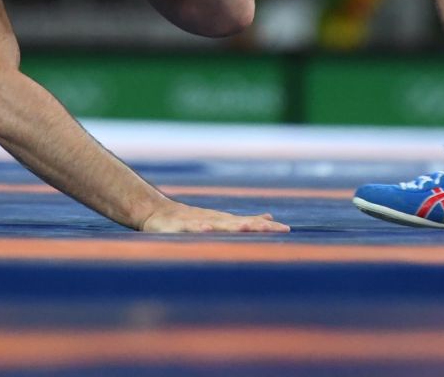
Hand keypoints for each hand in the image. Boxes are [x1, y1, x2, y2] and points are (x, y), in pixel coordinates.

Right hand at [139, 202, 288, 233]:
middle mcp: (213, 220)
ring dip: (231, 226)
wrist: (157, 213)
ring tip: (245, 228)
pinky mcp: (179, 228)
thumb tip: (269, 218)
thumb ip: (244, 221)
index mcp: (224, 222)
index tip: (286, 230)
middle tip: (272, 228)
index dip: (266, 227)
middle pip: (237, 223)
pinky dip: (199, 229)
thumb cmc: (191, 220)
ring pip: (217, 224)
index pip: (249, 223)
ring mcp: (196, 223)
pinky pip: (190, 228)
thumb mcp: (220, 221)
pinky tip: (207, 230)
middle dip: (254, 226)